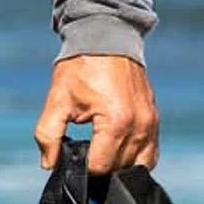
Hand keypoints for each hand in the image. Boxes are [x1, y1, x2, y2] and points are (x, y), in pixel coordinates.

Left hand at [34, 54, 159, 173]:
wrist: (105, 34)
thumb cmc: (81, 64)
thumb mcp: (57, 97)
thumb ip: (48, 133)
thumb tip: (49, 164)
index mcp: (115, 121)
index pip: (100, 167)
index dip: (82, 169)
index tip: (70, 159)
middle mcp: (139, 126)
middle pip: (119, 168)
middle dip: (99, 167)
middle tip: (81, 153)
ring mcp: (150, 124)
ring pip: (136, 166)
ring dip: (117, 165)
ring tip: (98, 151)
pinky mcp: (154, 120)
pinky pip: (150, 154)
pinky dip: (135, 159)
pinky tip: (117, 151)